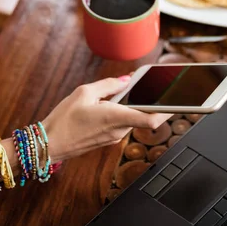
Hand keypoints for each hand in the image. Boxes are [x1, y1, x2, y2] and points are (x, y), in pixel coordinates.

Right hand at [42, 77, 169, 161]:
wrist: (48, 144)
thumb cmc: (63, 119)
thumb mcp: (84, 92)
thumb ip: (108, 85)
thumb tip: (125, 80)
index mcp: (115, 117)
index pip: (151, 118)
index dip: (167, 110)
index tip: (178, 102)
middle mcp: (118, 130)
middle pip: (142, 114)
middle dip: (147, 100)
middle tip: (152, 84)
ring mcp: (113, 137)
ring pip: (131, 118)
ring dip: (132, 105)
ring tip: (126, 88)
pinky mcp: (107, 139)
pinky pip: (122, 123)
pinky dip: (123, 111)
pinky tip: (113, 101)